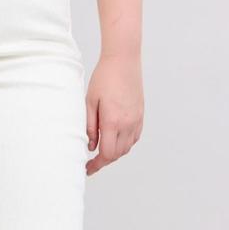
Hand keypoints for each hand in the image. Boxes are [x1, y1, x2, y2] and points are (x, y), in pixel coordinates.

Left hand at [85, 51, 143, 174]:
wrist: (123, 61)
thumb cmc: (104, 78)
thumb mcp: (90, 102)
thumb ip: (89, 126)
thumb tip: (90, 146)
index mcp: (113, 121)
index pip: (107, 154)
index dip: (96, 164)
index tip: (88, 168)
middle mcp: (128, 123)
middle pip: (117, 154)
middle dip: (104, 160)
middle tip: (91, 161)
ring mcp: (136, 120)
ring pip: (127, 147)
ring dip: (115, 152)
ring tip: (102, 149)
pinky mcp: (141, 115)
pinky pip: (134, 137)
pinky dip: (125, 143)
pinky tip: (115, 139)